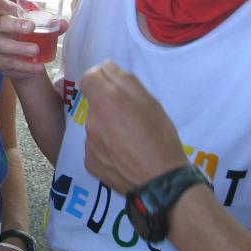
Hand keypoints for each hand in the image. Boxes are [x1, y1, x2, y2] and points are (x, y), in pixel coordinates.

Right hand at [0, 0, 67, 79]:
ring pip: (3, 46)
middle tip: (32, 27)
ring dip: (20, 48)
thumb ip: (51, 25)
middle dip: (15, 25)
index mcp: (7, 16)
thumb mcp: (40, 29)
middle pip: (0, 24)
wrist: (26, 64)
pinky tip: (38, 66)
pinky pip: (10, 64)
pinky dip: (25, 66)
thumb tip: (63, 24)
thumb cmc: (29, 39)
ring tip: (36, 51)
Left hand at [79, 61, 189, 193]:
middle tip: (132, 118)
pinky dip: (106, 148)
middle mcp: (92, 122)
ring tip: (131, 140)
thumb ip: (125, 79)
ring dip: (108, 128)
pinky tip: (124, 155)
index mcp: (105, 103)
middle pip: (94, 104)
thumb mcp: (150, 102)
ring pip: (96, 126)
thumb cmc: (160, 138)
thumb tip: (106, 67)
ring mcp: (89, 144)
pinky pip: (96, 147)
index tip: (113, 84)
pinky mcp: (90, 163)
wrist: (162, 183)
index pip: (88, 77)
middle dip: (109, 106)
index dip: (100, 77)